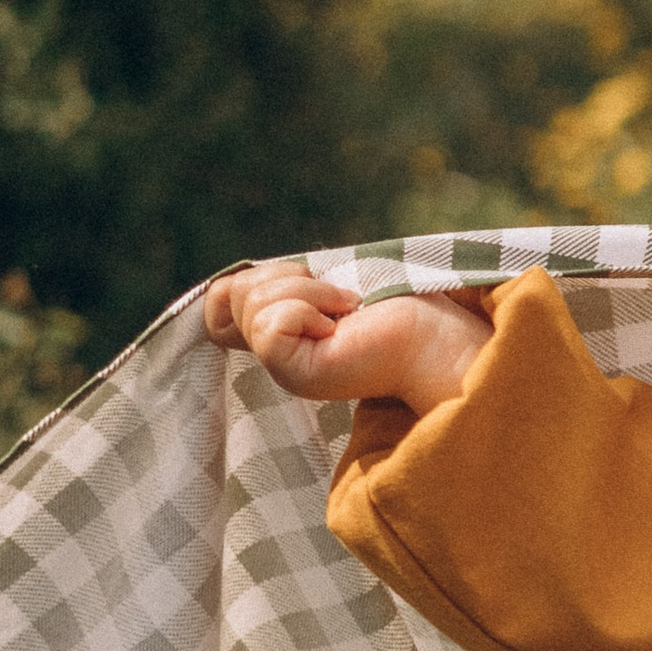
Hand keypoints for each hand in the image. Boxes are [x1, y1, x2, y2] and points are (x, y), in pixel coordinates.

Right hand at [203, 260, 493, 414]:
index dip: (245, 282)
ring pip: (252, 301)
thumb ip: (274, 287)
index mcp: (278, 332)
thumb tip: (224, 287)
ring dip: (309, 291)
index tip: (304, 282)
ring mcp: (281, 366)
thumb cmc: (392, 304)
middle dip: (290, 277)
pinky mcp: (293, 373)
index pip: (217, 304)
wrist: (434, 335)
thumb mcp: (318, 285)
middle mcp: (274, 353)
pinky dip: (310, 308)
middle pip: (234, 291)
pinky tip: (343, 327)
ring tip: (346, 311)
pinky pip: (271, 322)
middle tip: (338, 297)